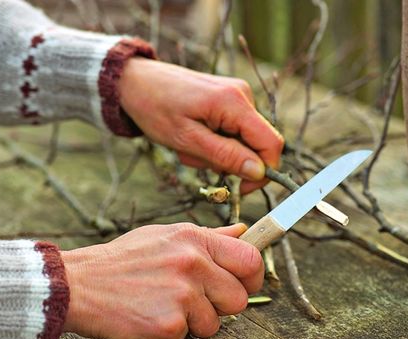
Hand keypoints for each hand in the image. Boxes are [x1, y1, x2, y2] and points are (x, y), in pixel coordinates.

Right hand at [62, 223, 263, 338]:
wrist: (80, 284)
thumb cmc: (123, 260)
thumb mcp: (164, 236)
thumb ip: (208, 237)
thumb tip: (243, 231)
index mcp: (193, 239)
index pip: (250, 259)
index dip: (252, 277)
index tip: (243, 284)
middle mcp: (192, 263)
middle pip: (239, 298)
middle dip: (221, 306)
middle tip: (194, 300)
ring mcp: (182, 294)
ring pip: (215, 324)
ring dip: (194, 323)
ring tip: (164, 305)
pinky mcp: (169, 323)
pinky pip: (187, 337)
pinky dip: (171, 333)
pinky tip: (150, 316)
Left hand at [119, 58, 283, 193]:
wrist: (136, 81)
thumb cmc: (155, 108)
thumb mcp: (188, 140)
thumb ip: (225, 156)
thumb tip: (259, 172)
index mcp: (235, 102)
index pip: (271, 144)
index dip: (262, 172)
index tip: (239, 188)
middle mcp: (243, 95)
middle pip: (255, 145)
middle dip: (228, 161)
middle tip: (194, 157)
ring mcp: (237, 95)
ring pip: (242, 141)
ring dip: (216, 153)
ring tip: (187, 144)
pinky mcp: (229, 99)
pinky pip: (232, 131)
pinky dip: (213, 141)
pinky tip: (191, 135)